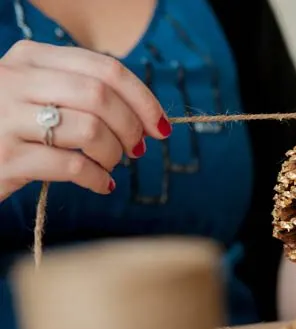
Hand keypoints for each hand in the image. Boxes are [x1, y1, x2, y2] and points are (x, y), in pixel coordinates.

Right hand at [0, 40, 171, 200]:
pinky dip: (99, 178)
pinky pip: (73, 166)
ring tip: (112, 164)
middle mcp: (16, 80)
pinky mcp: (7, 157)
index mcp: (30, 57)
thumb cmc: (13, 127)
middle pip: (100, 96)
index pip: (105, 68)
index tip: (161, 125)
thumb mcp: (39, 94)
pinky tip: (102, 184)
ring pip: (90, 130)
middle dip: (132, 126)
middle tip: (138, 148)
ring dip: (114, 153)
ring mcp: (7, 118)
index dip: (143, 99)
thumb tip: (146, 115)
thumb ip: (82, 92)